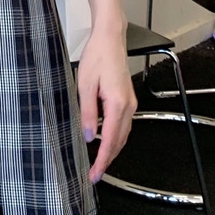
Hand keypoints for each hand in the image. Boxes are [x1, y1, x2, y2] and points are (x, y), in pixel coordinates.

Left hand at [75, 28, 136, 183]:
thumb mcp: (84, 85)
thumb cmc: (97, 57)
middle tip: (94, 175)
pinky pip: (123, 125)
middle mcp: (128, 106)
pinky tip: (104, 141)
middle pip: (119, 142)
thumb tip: (88, 136)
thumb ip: (88, 113)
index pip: (110, 141)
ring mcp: (130, 103)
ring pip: (123, 135)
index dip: (102, 161)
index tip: (94, 175)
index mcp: (117, 104)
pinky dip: (114, 137)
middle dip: (107, 160)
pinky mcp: (127, 99)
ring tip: (97, 162)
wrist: (110, 39)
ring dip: (111, 150)